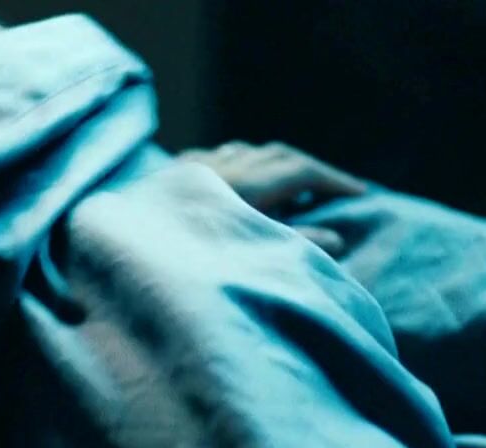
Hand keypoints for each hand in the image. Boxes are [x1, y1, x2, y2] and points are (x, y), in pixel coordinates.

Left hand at [179, 141, 366, 254]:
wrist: (124, 244)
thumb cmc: (190, 257)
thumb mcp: (249, 253)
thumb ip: (295, 244)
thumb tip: (338, 239)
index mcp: (245, 183)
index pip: (302, 171)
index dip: (334, 180)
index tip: (360, 194)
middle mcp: (221, 166)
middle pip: (276, 155)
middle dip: (309, 168)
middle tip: (334, 187)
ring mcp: (193, 167)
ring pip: (244, 152)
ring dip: (273, 163)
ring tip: (290, 184)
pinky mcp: (169, 175)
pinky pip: (213, 159)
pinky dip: (237, 164)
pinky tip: (237, 178)